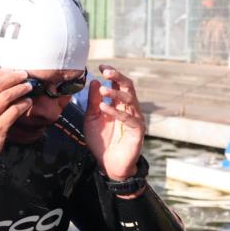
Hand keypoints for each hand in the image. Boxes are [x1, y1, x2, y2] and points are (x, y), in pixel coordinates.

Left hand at [84, 64, 145, 180]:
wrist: (108, 164)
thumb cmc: (101, 141)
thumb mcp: (91, 119)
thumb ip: (93, 102)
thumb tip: (94, 81)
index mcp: (119, 104)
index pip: (119, 84)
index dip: (112, 74)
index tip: (102, 66)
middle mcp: (129, 108)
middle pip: (128, 87)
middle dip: (118, 77)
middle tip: (107, 72)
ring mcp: (135, 119)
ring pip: (130, 100)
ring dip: (116, 93)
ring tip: (102, 91)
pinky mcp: (137, 131)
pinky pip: (128, 118)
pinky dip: (116, 112)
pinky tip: (104, 108)